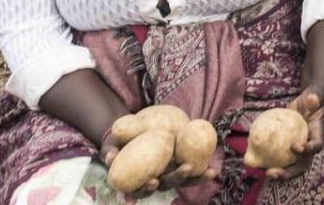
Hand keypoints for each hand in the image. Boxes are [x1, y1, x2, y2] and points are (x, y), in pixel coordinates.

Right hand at [99, 124, 219, 193]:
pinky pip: (192, 169)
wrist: (131, 133)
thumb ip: (110, 152)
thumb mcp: (112, 146)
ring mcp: (168, 172)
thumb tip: (109, 157)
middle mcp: (155, 178)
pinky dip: (202, 172)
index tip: (153, 182)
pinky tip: (213, 170)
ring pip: (182, 180)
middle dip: (177, 178)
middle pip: (167, 184)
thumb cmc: (119, 142)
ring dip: (195, 178)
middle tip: (185, 169)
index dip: (146, 189)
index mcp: (137, 179)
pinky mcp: (179, 163)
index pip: (141, 189)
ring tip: (209, 172)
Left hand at [263, 90, 323, 181]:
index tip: (295, 146)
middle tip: (273, 172)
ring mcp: (298, 150)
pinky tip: (254, 160)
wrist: (309, 103)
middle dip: (288, 173)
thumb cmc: (314, 99)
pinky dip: (268, 160)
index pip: (316, 146)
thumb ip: (315, 98)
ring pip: (290, 166)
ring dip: (278, 172)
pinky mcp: (286, 148)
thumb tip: (312, 99)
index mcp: (318, 135)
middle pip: (302, 165)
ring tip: (263, 172)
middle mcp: (309, 147)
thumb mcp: (316, 96)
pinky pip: (278, 157)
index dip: (308, 150)